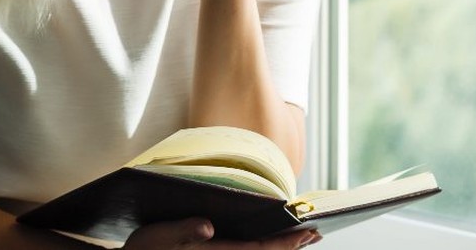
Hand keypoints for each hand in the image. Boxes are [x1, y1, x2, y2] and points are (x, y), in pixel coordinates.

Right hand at [122, 218, 320, 248]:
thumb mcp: (158, 237)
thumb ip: (184, 230)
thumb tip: (208, 227)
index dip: (287, 243)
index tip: (310, 232)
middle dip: (292, 246)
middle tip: (317, 233)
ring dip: (279, 247)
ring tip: (301, 237)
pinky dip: (262, 247)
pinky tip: (267, 239)